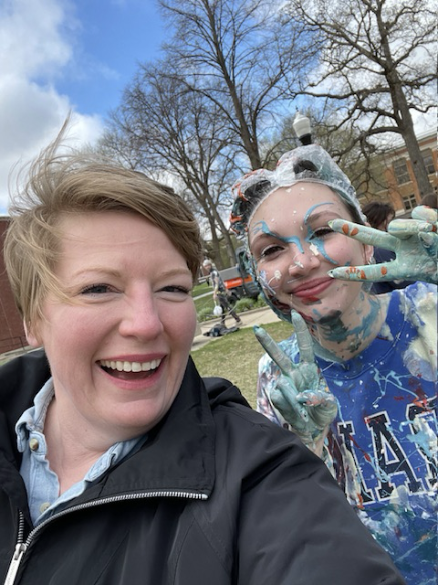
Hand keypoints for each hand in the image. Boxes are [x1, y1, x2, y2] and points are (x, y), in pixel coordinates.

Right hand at [254, 310, 336, 451]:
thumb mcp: (330, 405)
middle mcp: (294, 374)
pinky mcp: (277, 398)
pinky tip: (297, 415)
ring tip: (304, 413)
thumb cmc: (322, 414)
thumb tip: (302, 395)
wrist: (313, 432)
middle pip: (280, 356)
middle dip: (268, 342)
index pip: (305, 348)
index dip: (301, 331)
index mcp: (309, 370)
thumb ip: (320, 398)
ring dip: (294, 398)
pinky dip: (290, 407)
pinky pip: (279, 398)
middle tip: (257, 329)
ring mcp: (284, 386)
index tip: (296, 315)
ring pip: (282, 383)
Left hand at [327, 206, 437, 283]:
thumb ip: (422, 244)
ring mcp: (414, 235)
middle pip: (373, 238)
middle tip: (331, 223)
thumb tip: (413, 226)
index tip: (332, 274)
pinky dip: (429, 221)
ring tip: (430, 236)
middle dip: (352, 230)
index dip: (353, 273)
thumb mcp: (429, 267)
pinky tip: (434, 228)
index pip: (373, 272)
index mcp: (404, 267)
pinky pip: (422, 215)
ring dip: (412, 230)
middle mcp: (404, 248)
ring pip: (399, 224)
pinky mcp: (427, 222)